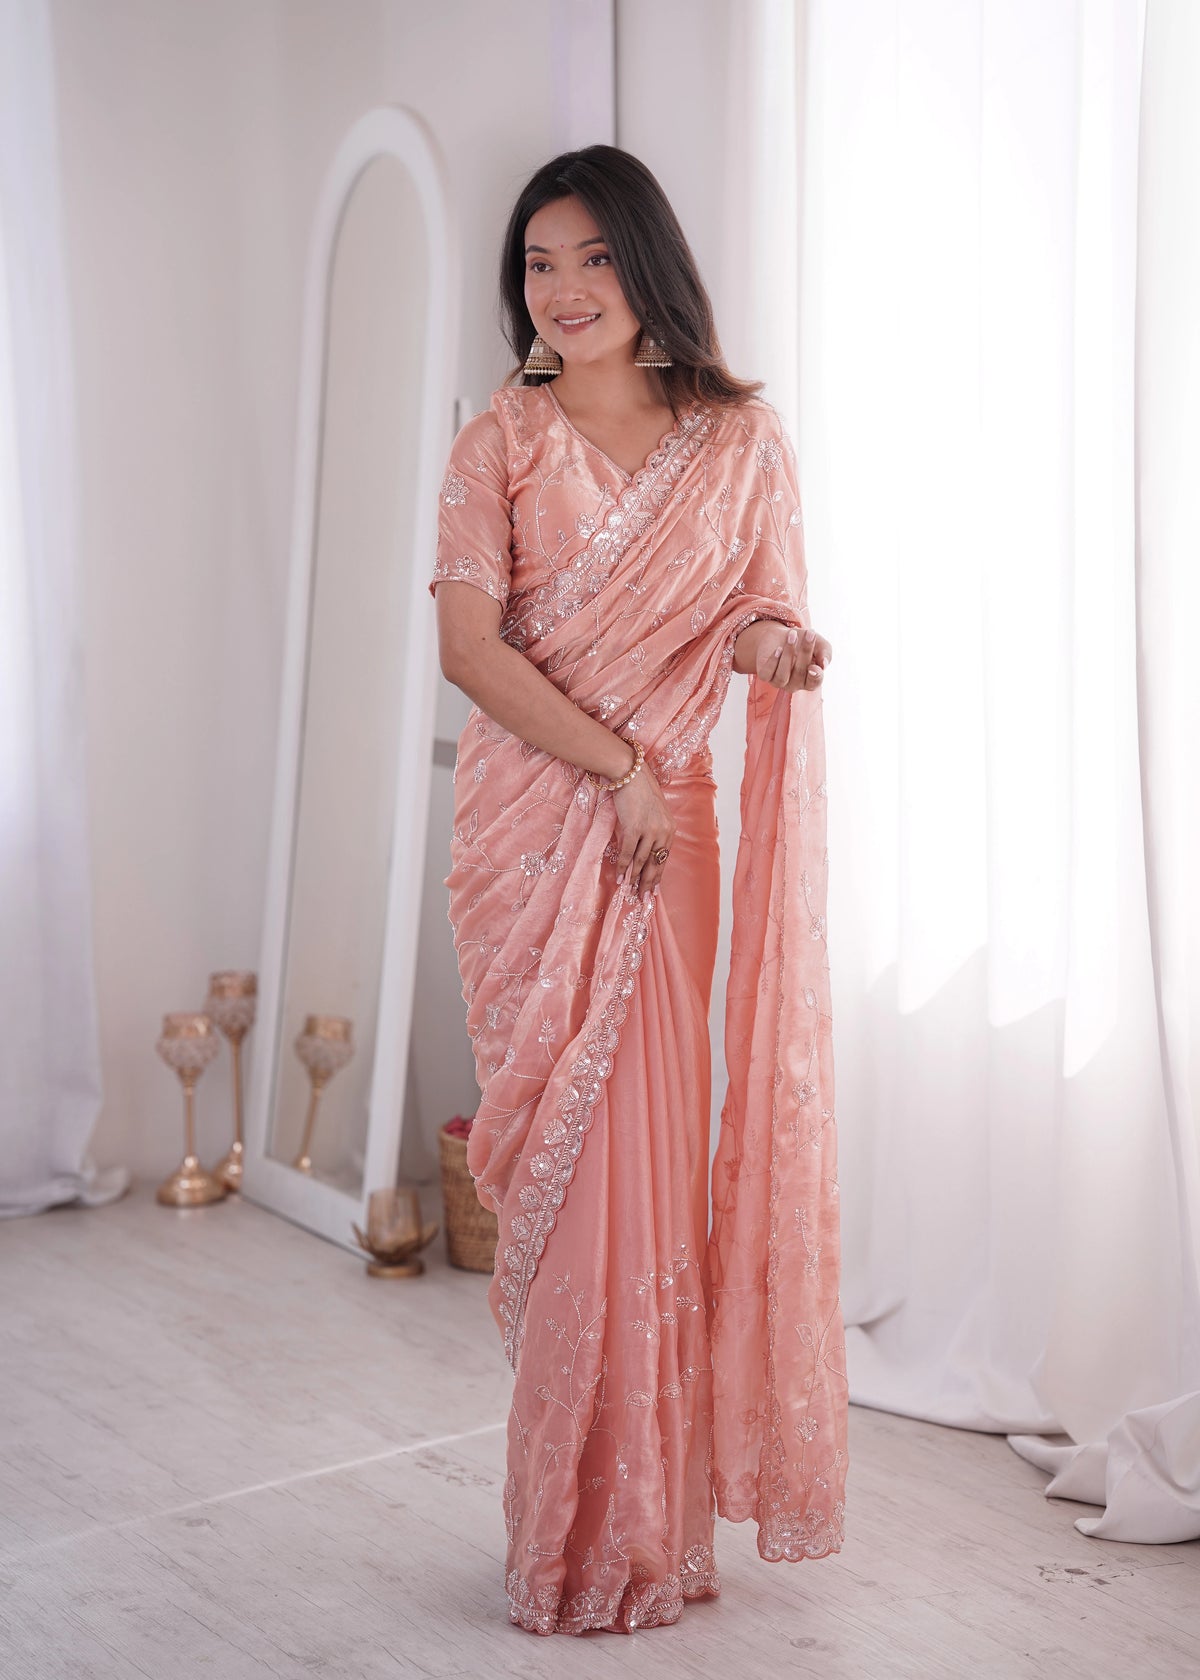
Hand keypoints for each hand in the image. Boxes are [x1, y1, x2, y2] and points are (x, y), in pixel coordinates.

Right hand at [612, 760, 674, 899]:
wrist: (630, 773)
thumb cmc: (639, 791)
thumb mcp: (654, 811)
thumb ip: (653, 830)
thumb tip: (645, 850)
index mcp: (670, 829)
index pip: (664, 858)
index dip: (658, 876)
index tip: (653, 890)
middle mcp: (663, 831)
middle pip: (655, 863)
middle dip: (648, 883)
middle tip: (643, 898)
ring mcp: (649, 830)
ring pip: (642, 861)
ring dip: (634, 878)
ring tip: (629, 891)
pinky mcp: (634, 828)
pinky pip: (629, 853)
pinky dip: (624, 867)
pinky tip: (620, 877)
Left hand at [737, 620, 831, 691]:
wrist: (781, 634)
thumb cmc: (803, 641)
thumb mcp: (819, 644)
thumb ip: (825, 653)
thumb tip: (824, 665)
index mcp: (809, 680)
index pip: (814, 683)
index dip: (815, 676)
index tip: (815, 666)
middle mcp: (795, 684)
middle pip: (799, 674)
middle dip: (806, 652)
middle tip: (810, 633)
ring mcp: (779, 682)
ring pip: (782, 675)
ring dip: (788, 654)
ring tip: (792, 635)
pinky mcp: (765, 676)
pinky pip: (767, 674)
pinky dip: (773, 661)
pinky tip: (778, 649)